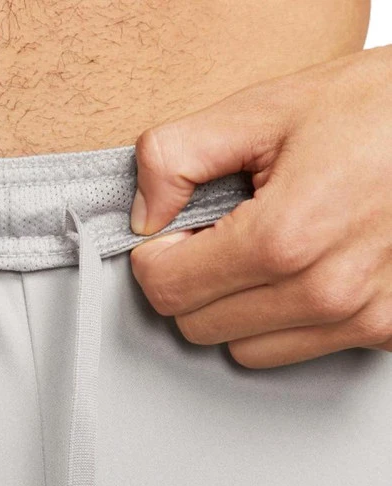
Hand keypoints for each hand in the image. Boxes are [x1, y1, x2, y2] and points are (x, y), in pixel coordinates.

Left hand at [129, 44, 391, 368]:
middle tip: (219, 237)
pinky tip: (301, 273)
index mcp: (285, 237)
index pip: (166, 289)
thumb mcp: (266, 109)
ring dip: (235, 309)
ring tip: (265, 253)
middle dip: (192, 282)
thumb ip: (178, 157)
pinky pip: (296, 351)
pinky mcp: (387, 331)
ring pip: (242, 349)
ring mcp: (361, 318)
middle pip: (196, 326)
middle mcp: (324, 291)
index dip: (155, 257)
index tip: (173, 234)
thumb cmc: (379, 110)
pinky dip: (282, 322)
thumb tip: (142, 213)